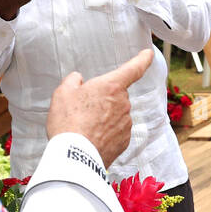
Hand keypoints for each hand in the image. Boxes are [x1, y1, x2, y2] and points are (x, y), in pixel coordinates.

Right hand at [46, 48, 153, 167]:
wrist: (75, 157)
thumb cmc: (68, 122)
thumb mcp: (62, 93)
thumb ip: (73, 81)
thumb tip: (78, 80)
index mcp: (111, 86)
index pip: (133, 68)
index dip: (142, 59)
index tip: (148, 54)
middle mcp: (123, 103)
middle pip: (116, 95)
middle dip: (103, 100)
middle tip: (82, 110)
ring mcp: (125, 123)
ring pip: (115, 114)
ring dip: (103, 117)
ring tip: (84, 127)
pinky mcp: (124, 141)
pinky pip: (115, 131)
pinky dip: (105, 133)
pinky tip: (91, 138)